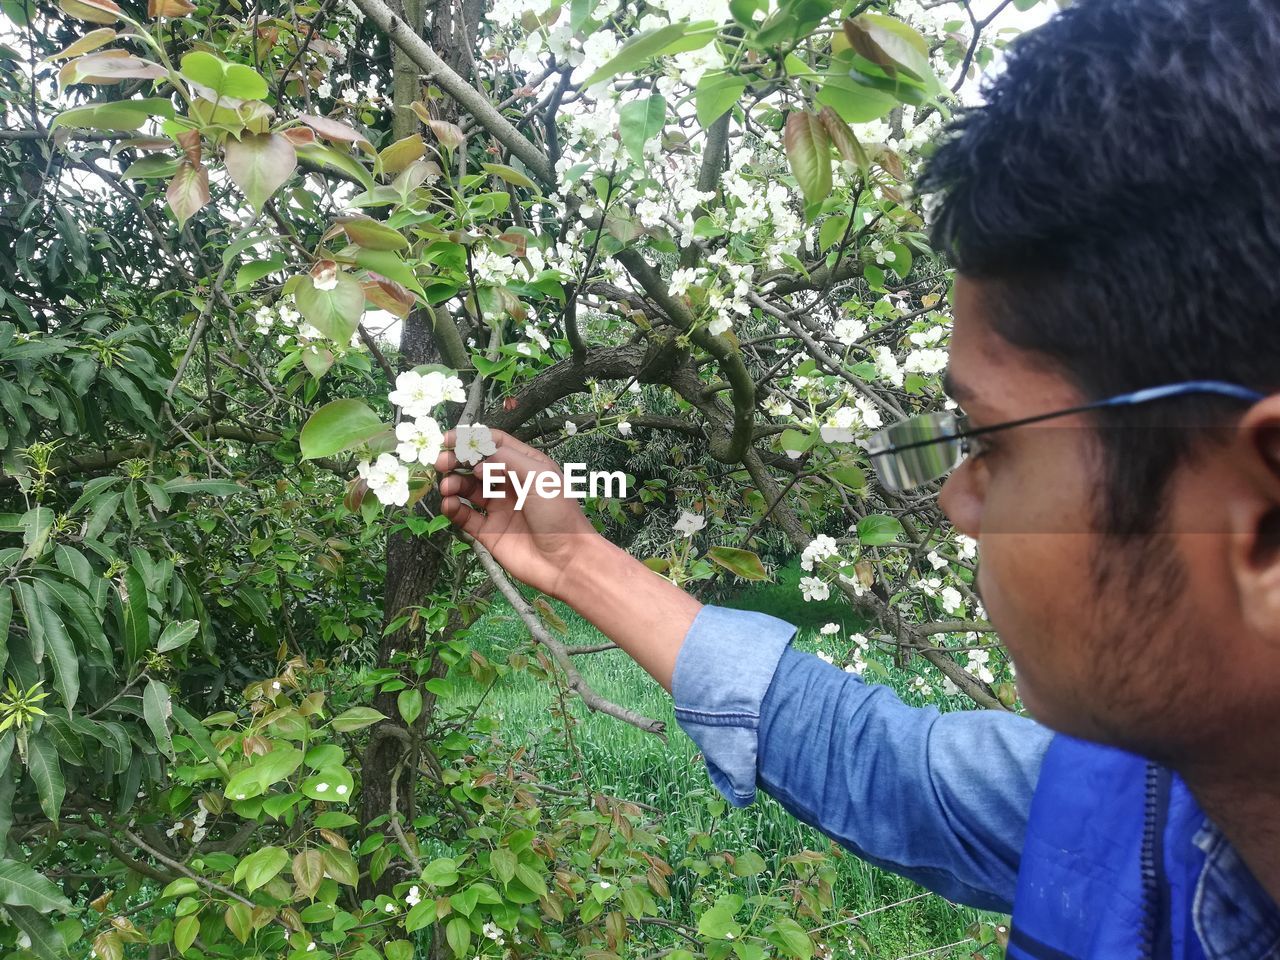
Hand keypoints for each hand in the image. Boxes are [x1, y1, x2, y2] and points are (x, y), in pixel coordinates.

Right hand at [434, 429, 603, 598]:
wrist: (566, 560)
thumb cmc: (559, 514)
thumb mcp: (538, 476)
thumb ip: (506, 459)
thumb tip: (476, 459)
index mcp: (526, 465)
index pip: (494, 444)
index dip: (471, 439)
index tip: (449, 439)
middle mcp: (510, 484)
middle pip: (476, 465)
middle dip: (457, 461)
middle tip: (441, 463)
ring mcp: (499, 508)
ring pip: (467, 490)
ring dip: (453, 484)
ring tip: (447, 487)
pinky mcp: (489, 532)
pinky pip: (464, 517)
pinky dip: (453, 509)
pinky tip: (450, 505)